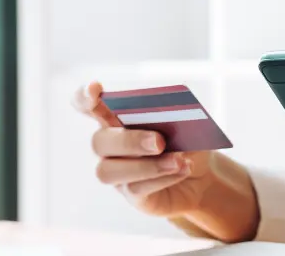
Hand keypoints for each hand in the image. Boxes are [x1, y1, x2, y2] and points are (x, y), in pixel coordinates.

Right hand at [73, 82, 259, 241]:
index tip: (95, 88)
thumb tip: (169, 114)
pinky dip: (163, 178)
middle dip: (129, 140)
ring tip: (178, 160)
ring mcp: (117, 173)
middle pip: (99, 142)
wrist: (201, 175)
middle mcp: (109, 146)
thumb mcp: (185, 124)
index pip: (87, 105)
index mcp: (115, 119)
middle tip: (160, 142)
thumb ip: (171, 115)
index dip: (84, 97)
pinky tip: (183, 169)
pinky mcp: (132, 195)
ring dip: (146, 165)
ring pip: (110, 171)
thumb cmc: (186, 141)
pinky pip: (136, 188)